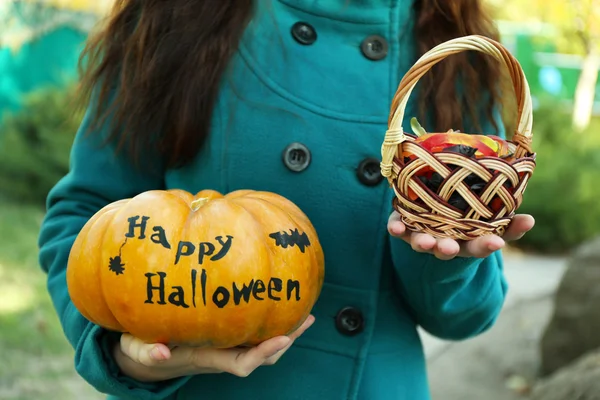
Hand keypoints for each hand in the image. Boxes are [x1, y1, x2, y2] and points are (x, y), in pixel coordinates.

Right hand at [113, 315, 314, 381]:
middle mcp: (221, 355)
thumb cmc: (143, 349)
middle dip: (286, 340)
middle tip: (306, 318)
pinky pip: (255, 334)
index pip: (242, 362)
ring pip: (263, 346)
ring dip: (286, 332)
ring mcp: (226, 347)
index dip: (264, 353)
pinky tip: (283, 304)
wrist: (146, 356)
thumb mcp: (138, 350)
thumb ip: (146, 352)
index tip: (283, 337)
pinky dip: (272, 323)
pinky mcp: (226, 337)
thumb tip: (160, 354)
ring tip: (306, 314)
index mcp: (206, 357)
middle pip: (263, 356)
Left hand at [387, 212, 534, 259]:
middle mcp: (443, 242)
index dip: (486, 245)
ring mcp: (421, 235)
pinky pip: (398, 228)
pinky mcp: (403, 225)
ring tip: (425, 242)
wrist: (433, 212)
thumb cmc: (467, 220)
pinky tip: (394, 228)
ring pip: (421, 242)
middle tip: (449, 248)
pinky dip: (395, 228)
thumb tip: (531, 221)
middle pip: (446, 249)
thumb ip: (509, 225)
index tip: (496, 242)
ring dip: (422, 243)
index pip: (478, 247)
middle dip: (447, 250)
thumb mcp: (491, 223)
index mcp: (465, 243)